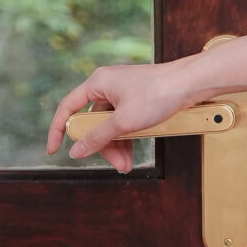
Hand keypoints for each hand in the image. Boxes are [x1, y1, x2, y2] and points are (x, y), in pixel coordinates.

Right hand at [46, 60, 197, 175]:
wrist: (192, 83)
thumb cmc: (159, 94)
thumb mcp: (124, 122)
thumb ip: (98, 137)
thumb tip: (76, 151)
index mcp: (98, 82)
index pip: (68, 108)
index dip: (58, 130)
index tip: (54, 150)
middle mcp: (108, 85)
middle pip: (92, 121)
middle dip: (102, 146)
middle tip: (116, 164)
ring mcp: (124, 92)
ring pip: (110, 125)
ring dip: (117, 146)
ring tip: (127, 164)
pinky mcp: (138, 99)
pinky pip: (124, 122)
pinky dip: (127, 138)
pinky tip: (132, 153)